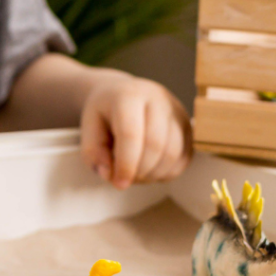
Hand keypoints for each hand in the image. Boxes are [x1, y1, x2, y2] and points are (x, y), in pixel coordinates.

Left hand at [80, 72, 191, 187]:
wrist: (122, 92)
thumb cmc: (105, 112)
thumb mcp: (88, 128)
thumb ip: (93, 153)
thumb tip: (110, 174)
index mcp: (128, 96)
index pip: (131, 134)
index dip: (126, 164)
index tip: (119, 184)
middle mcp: (157, 98)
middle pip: (156, 145)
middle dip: (141, 172)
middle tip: (127, 179)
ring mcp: (176, 110)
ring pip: (174, 153)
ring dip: (155, 174)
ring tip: (138, 174)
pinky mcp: (188, 123)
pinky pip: (185, 156)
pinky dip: (169, 171)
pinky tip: (152, 170)